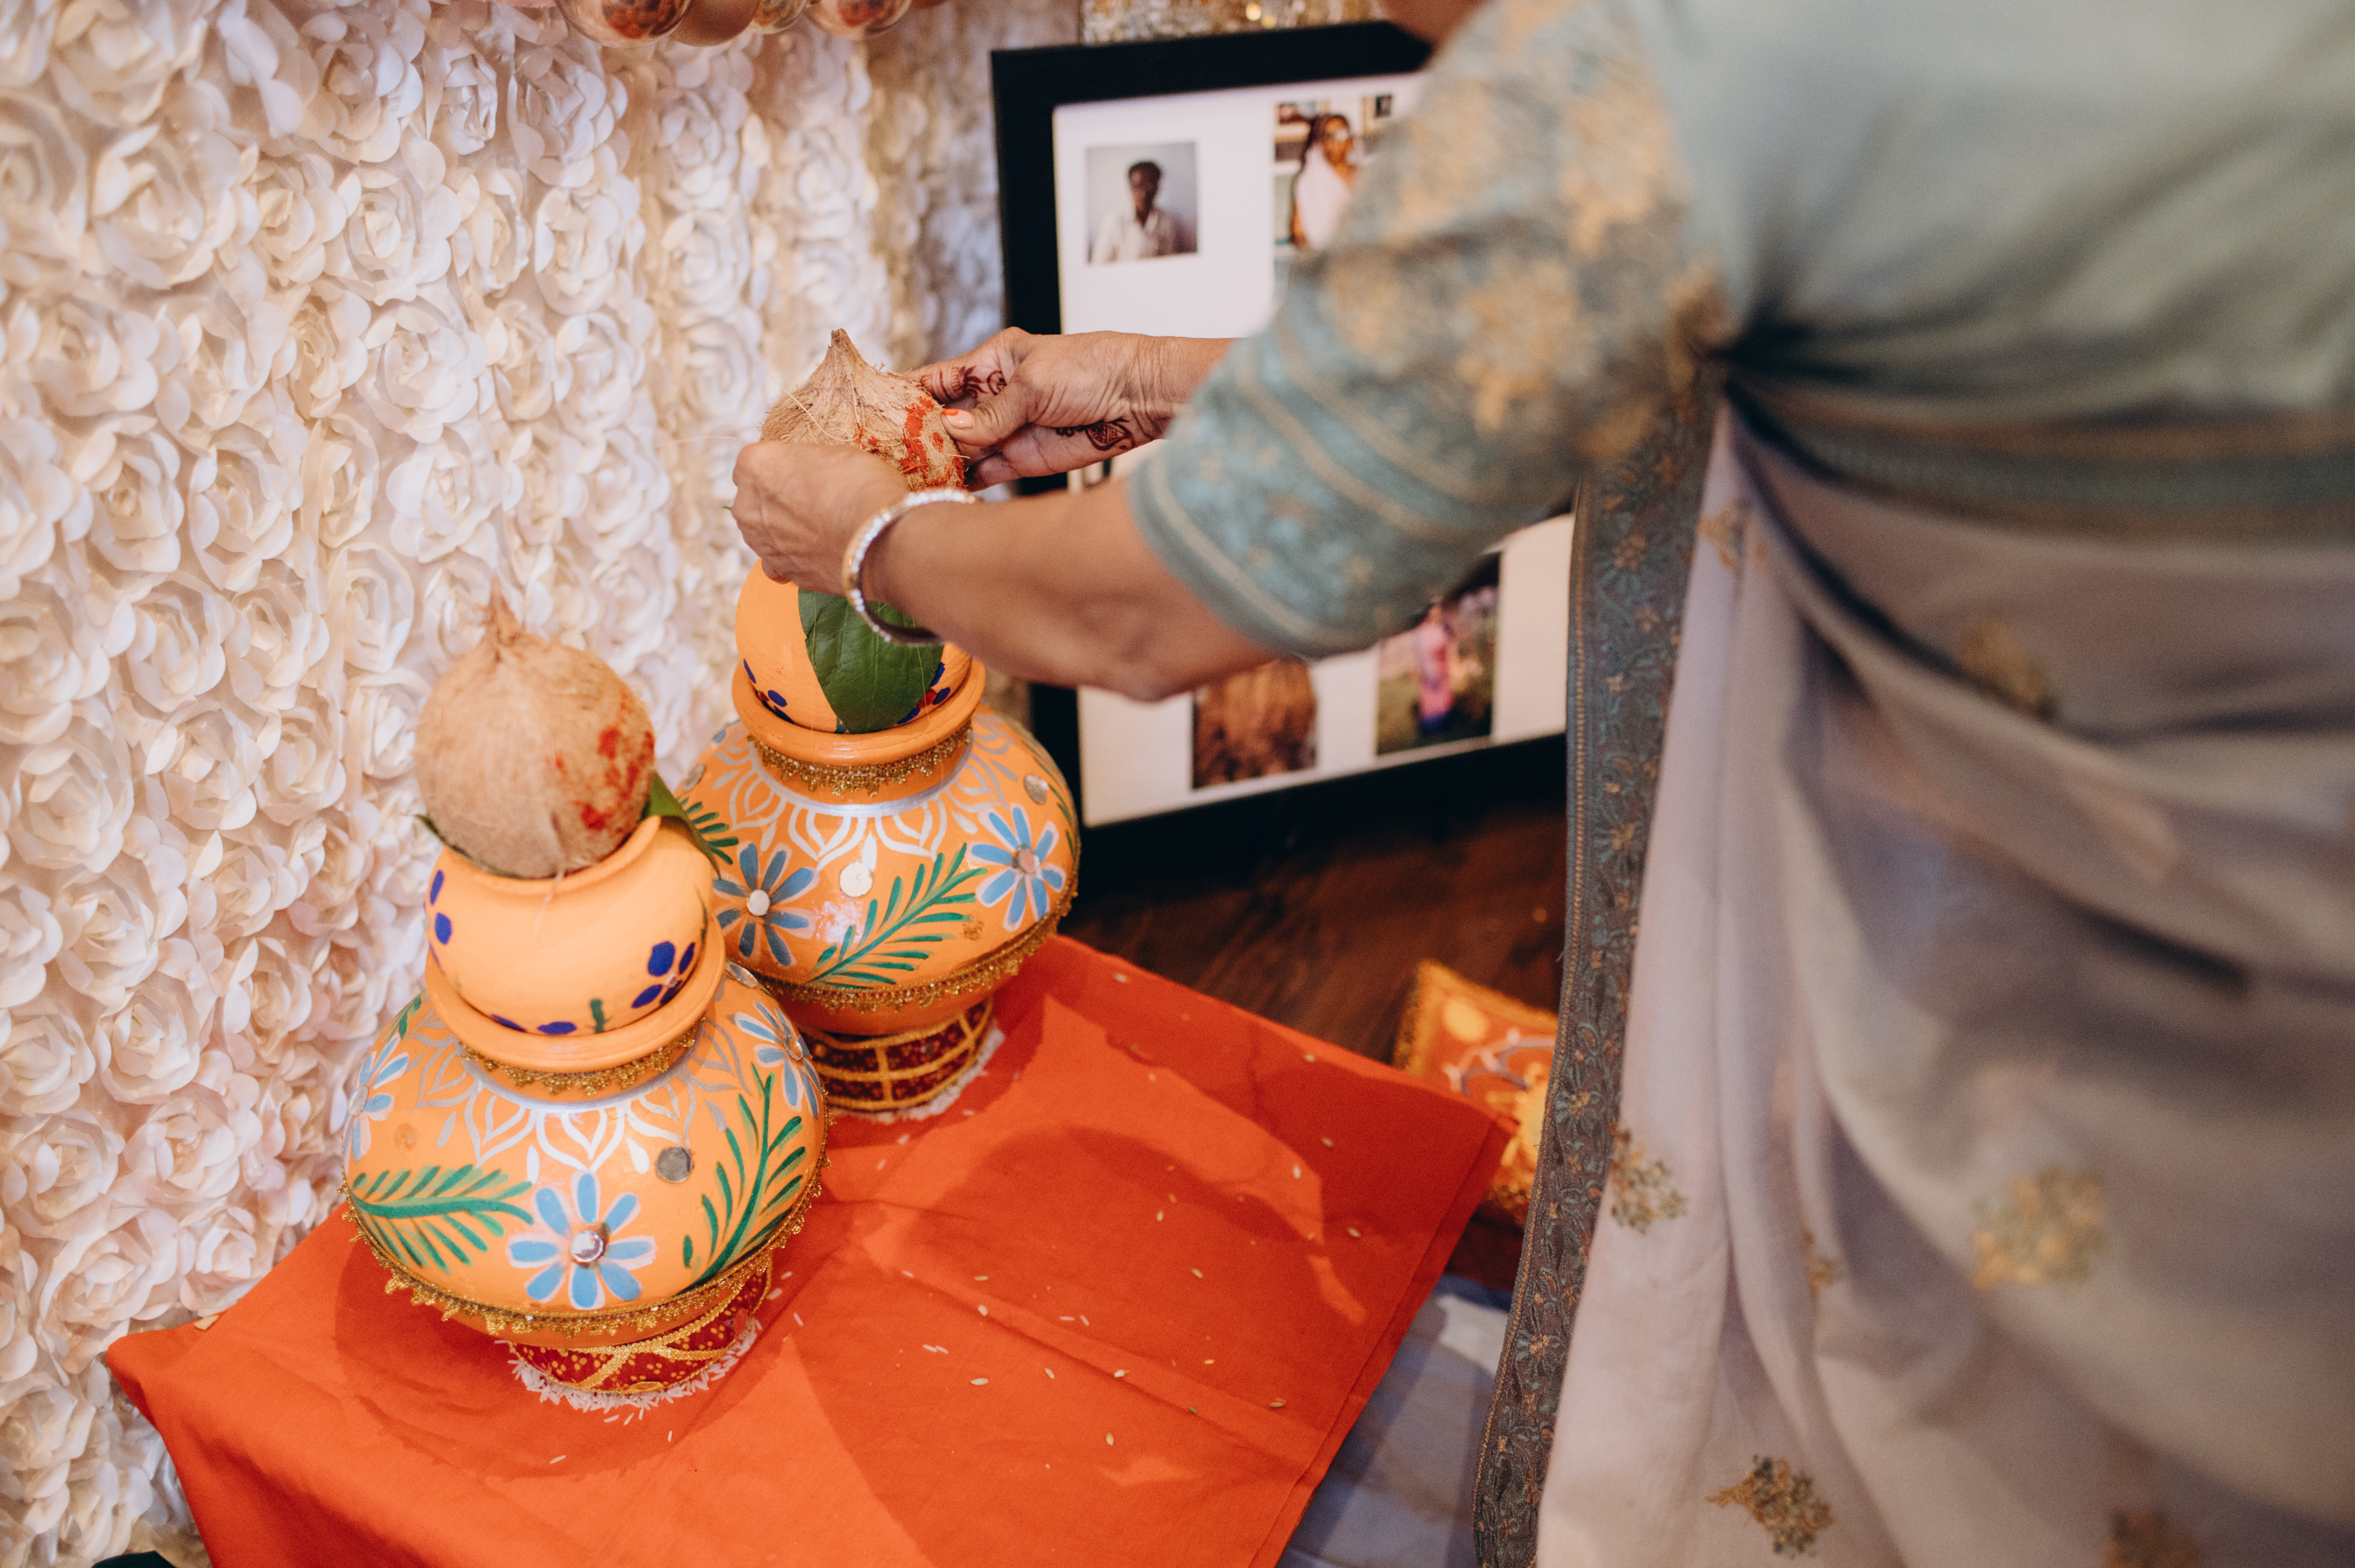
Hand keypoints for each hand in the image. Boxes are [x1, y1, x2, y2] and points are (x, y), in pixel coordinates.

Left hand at [729, 443, 907, 595]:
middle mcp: (747, 506)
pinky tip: (813, 552)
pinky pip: (779, 563)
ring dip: (782, 529)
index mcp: (754, 466)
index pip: (754, 461)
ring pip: (762, 532)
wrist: (879, 538)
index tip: (802, 472)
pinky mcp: (783, 572)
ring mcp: (762, 544)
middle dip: (776, 499)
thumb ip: (805, 463)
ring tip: (818, 528)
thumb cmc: (860, 484)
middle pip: (754, 499)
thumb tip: (808, 474)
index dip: (780, 466)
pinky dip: (792, 558)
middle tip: (813, 499)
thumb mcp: (833, 453)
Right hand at [913, 328, 1229, 486]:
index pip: (937, 378)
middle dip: (915, 437)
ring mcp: (1006, 430)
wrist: (1139, 398)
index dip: (906, 395)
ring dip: (938, 464)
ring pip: (960, 450)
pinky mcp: (1023, 459)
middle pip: (942, 419)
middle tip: (884, 457)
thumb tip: (951, 431)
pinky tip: (940, 491)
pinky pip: (984, 473)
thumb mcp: (1035, 384)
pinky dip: (964, 482)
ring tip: (905, 479)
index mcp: (991, 362)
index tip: (873, 410)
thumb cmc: (1093, 369)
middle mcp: (993, 396)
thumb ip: (992, 413)